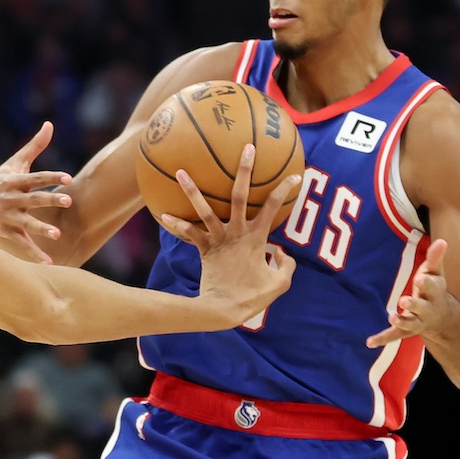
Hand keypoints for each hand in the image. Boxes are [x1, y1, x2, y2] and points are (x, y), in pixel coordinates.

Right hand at [0, 122, 73, 263]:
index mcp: (15, 181)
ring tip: (57, 234)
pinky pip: (21, 243)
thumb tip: (50, 125)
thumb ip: (35, 146)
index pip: (36, 178)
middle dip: (49, 200)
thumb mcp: (15, 162)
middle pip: (33, 199)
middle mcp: (11, 198)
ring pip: (26, 223)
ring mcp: (7, 216)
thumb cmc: (2, 179)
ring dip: (41, 229)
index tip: (68, 178)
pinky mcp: (5, 231)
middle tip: (68, 200)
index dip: (52, 177)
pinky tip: (48, 262)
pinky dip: (33, 253)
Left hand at [157, 144, 298, 325]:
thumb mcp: (279, 283)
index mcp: (257, 238)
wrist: (224, 310)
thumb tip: (282, 253)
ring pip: (205, 209)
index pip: (274, 207)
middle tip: (246, 148)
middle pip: (240, 196)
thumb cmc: (252, 297)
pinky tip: (164, 215)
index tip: (295, 174)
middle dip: (244, 171)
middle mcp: (236, 233)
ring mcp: (218, 239)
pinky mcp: (204, 248)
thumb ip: (286, 265)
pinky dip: (177, 225)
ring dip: (192, 190)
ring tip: (180, 171)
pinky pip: (189, 233)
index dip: (285, 189)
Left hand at [366, 238, 453, 347]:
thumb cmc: (434, 290)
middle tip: (404, 301)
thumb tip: (441, 240)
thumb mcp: (436, 274)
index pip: (431, 286)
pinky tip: (369, 342)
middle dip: (414, 304)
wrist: (442, 318)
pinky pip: (394, 336)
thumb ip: (435, 258)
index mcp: (435, 293)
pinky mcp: (405, 331)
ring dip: (401, 321)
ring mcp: (417, 322)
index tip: (420, 278)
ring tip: (392, 318)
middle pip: (421, 308)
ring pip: (410, 324)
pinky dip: (382, 339)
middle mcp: (427, 309)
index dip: (426, 283)